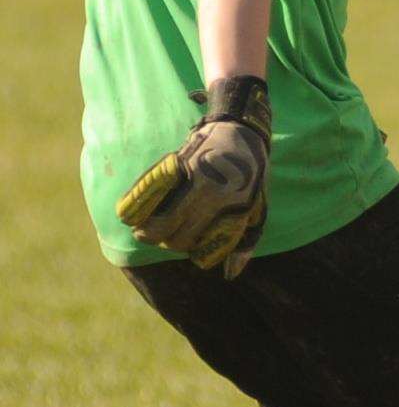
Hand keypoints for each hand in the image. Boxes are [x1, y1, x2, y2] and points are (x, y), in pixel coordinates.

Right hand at [116, 76, 270, 277]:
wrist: (242, 131)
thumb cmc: (252, 175)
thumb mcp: (257, 209)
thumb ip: (244, 242)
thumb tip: (230, 275)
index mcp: (231, 207)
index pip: (193, 245)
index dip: (187, 249)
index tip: (186, 243)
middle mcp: (210, 194)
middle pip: (169, 235)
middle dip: (162, 240)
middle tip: (161, 234)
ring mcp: (190, 178)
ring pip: (153, 219)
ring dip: (144, 228)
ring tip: (144, 226)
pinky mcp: (175, 163)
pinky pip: (145, 193)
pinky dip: (134, 206)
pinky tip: (133, 211)